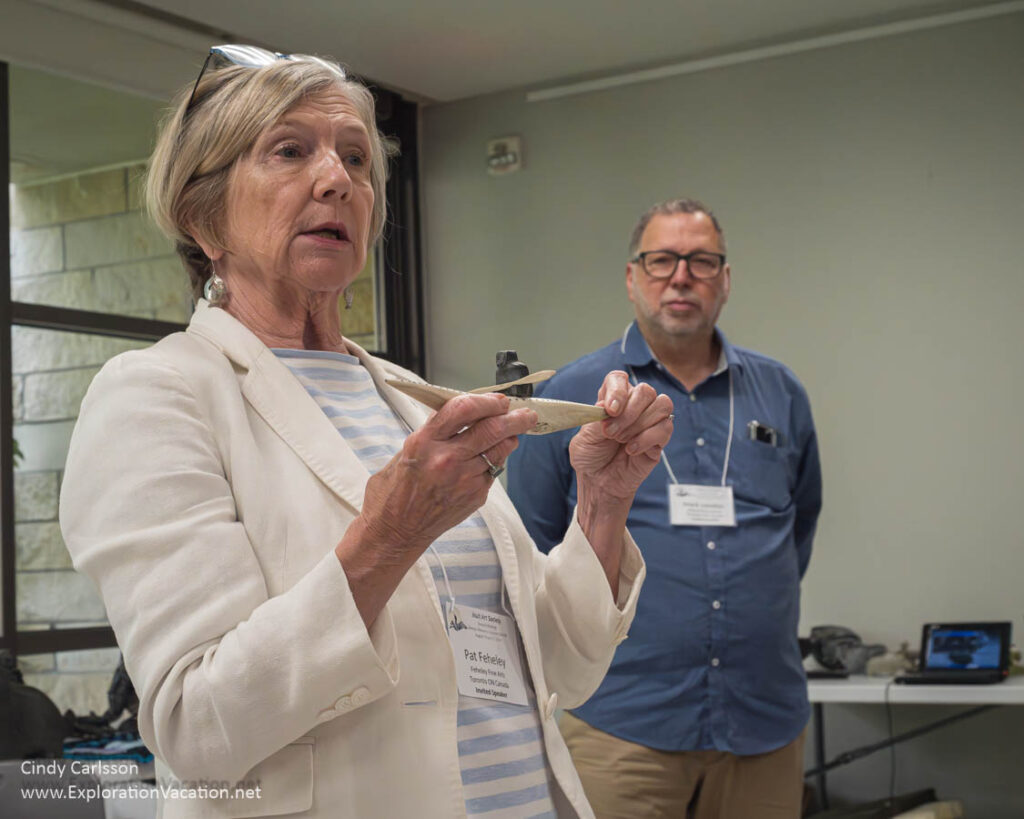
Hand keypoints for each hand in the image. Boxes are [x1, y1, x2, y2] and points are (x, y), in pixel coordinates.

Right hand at [360, 392, 537, 553]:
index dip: (487, 400)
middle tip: (526, 413)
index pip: (464, 409)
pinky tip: (491, 457)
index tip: (498, 399)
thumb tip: (463, 410)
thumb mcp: (406, 449)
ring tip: (514, 431)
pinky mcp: (475, 496)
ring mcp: (464, 479)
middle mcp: (447, 459)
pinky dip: (497, 459)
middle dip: (516, 417)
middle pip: (493, 428)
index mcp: (425, 441)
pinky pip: (494, 470)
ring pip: (501, 449)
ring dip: (511, 437)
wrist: (396, 531)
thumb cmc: (395, 490)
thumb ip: (435, 429)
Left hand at [569, 371, 672, 501]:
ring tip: (621, 441)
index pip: (619, 379)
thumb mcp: (584, 440)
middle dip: (628, 412)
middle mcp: (633, 407)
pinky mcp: (659, 439)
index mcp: (612, 400)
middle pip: (645, 390)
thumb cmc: (591, 458)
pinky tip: (632, 449)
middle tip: (611, 433)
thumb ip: (595, 421)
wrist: (600, 484)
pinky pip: (665, 428)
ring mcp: (649, 422)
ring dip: (639, 423)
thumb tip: (606, 404)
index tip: (610, 410)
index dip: (618, 390)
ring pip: (661, 404)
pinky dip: (647, 438)